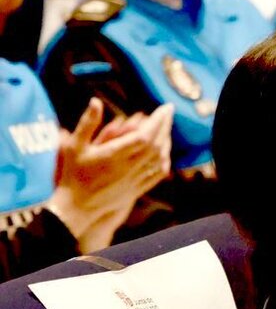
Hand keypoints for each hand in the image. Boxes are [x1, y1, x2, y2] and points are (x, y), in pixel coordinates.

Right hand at [44, 99, 172, 251]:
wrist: (77, 207)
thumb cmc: (73, 174)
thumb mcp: (74, 146)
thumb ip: (87, 123)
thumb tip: (96, 101)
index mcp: (114, 156)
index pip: (144, 136)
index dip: (157, 121)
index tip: (164, 107)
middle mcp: (128, 168)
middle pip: (156, 145)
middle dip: (165, 126)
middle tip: (168, 111)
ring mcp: (135, 180)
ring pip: (159, 159)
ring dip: (166, 141)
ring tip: (166, 127)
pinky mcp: (138, 189)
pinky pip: (157, 173)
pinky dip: (164, 160)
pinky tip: (164, 151)